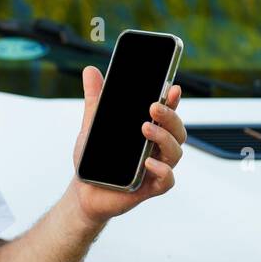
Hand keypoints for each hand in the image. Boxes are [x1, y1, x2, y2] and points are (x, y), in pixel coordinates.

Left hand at [69, 65, 185, 226]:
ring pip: (176, 152)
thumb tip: (90, 70)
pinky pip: (167, 180)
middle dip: (170, 116)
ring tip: (145, 128)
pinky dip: (162, 170)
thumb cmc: (95, 159)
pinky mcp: (150, 188)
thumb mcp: (93, 125)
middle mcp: (157, 148)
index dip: (173, 100)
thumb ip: (96, 99)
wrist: (83, 191)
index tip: (172, 88)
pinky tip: (149, 162)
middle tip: (153, 107)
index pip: (166, 113)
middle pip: (177, 130)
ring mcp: (156, 167)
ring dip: (164, 138)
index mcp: (148, 131)